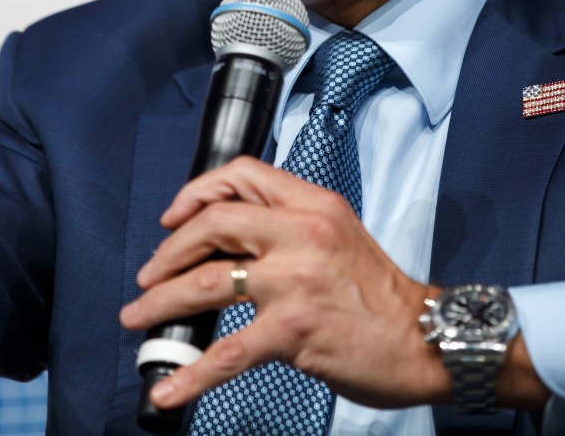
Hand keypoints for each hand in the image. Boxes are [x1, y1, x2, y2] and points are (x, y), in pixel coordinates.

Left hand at [120, 156, 449, 409]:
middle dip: (167, 252)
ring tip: (138, 317)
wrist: (427, 339)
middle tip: (148, 276)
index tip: (174, 218)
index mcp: (313, 205)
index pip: (243, 175)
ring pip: (206, 283)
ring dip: (161, 302)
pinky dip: (191, 374)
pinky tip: (168, 390)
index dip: (198, 192)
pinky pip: (228, 353)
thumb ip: (292, 228)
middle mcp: (302, 233)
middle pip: (213, 223)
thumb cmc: (382, 297)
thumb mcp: (340, 236)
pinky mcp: (293, 330)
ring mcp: (295, 281)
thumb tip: (232, 243)